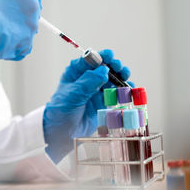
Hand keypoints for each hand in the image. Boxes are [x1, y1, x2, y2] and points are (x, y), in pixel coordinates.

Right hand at [0, 0, 41, 63]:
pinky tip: (2, 42)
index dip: (25, 0)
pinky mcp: (27, 44)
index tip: (17, 6)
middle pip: (33, 13)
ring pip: (28, 30)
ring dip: (18, 32)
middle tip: (5, 20)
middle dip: (21, 17)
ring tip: (0, 32)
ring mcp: (31, 27)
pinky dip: (15, 46)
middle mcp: (33, 7)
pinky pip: (24, 46)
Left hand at [43, 49, 131, 163]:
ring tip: (125, 78)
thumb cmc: (61, 111)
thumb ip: (88, 82)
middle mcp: (87, 79)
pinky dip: (124, 91)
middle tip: (120, 70)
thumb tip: (103, 70)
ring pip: (112, 79)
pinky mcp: (103, 102)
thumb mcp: (73, 94)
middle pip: (104, 67)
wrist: (61, 133)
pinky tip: (129, 90)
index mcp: (76, 73)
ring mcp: (96, 90)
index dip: (101, 56)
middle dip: (114, 66)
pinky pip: (116, 94)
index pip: (90, 60)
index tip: (110, 56)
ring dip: (121, 77)